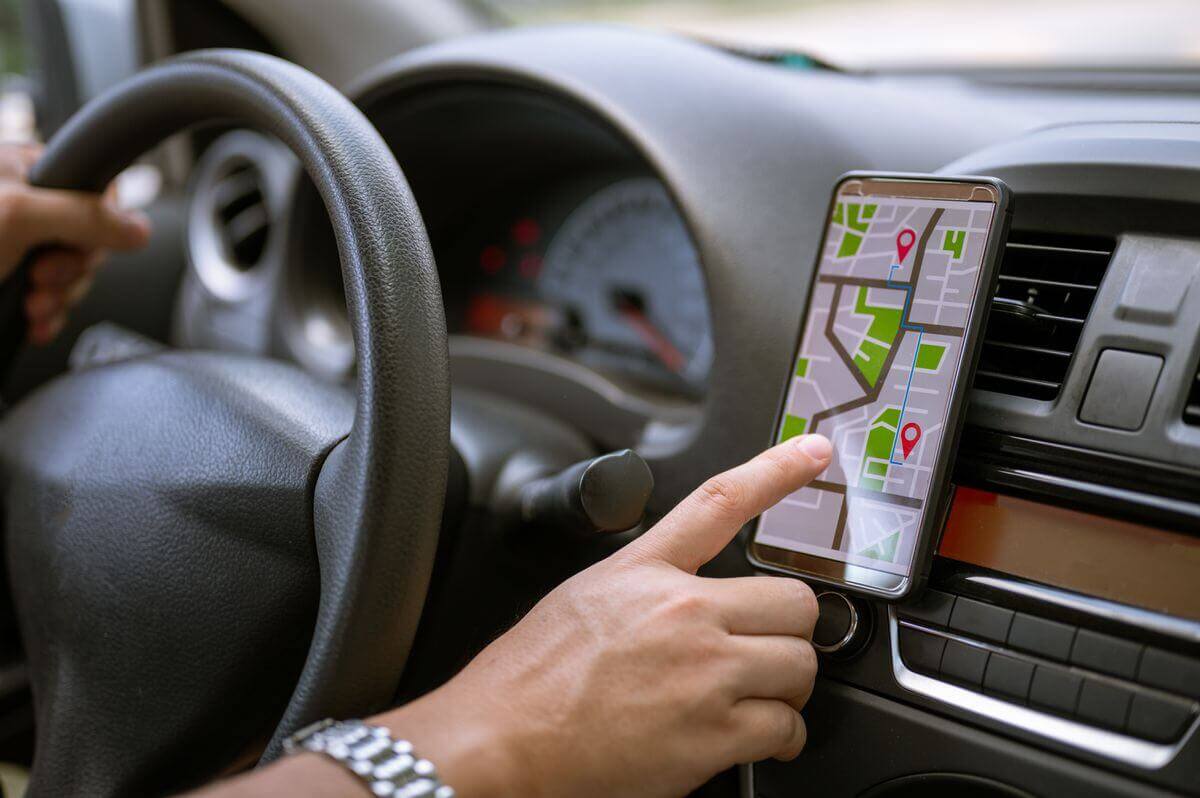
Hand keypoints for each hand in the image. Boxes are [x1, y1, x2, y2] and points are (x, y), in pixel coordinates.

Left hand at [0, 143, 150, 343]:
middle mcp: (21, 203)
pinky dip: (46, 315)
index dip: (102, 223)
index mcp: (23, 169)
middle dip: (72, 270)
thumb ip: (87, 216)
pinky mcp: (6, 279)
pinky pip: (49, 299)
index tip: (81, 244)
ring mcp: (13, 245)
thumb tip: (139, 228)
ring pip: (69, 274)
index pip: (97, 189)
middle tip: (43, 277)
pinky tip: (33, 320)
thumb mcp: (20, 216)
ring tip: (32, 303)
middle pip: (88, 238)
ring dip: (58, 298)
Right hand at [380, 433, 832, 797]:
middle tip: (766, 650)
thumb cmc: (527, 681)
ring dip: (786, 687)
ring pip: (800, 665)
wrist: (501, 743)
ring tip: (754, 699)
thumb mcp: (582, 598)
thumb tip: (690, 594)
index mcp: (645, 572)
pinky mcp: (714, 734)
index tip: (813, 453)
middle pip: (794, 602)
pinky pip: (786, 727)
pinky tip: (753, 739)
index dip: (777, 470)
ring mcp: (704, 672)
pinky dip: (780, 738)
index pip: (722, 503)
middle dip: (789, 632)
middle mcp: (683, 612)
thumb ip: (645, 586)